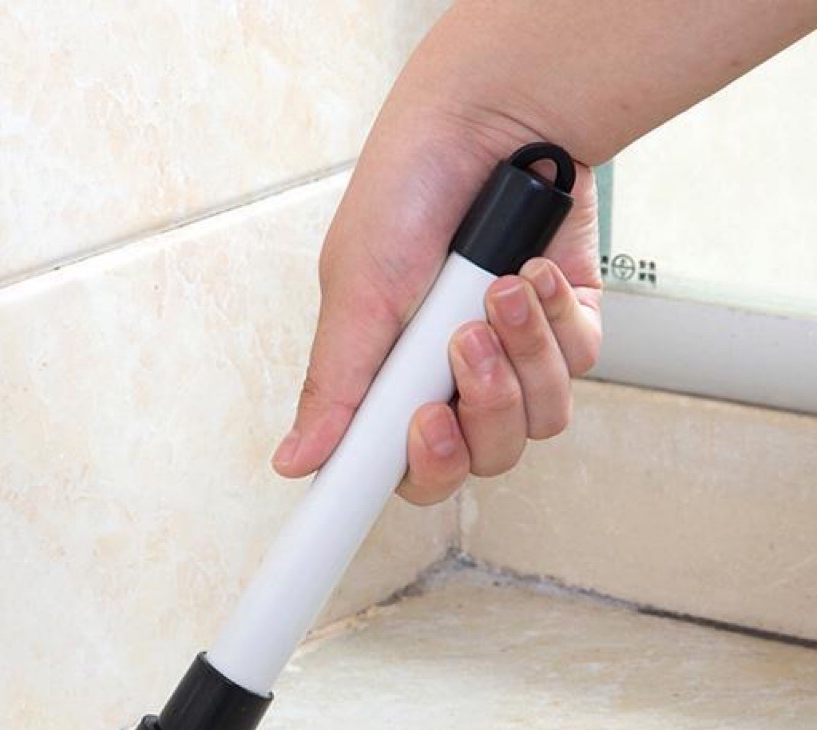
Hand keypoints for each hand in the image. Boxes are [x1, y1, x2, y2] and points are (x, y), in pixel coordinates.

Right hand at [272, 98, 602, 504]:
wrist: (488, 119)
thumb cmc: (406, 193)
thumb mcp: (356, 293)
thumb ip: (334, 388)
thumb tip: (294, 460)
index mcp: (393, 386)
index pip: (411, 470)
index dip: (426, 465)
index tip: (423, 429)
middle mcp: (453, 382)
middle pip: (483, 457)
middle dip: (481, 405)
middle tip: (462, 343)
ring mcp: (514, 359)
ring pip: (538, 418)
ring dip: (521, 355)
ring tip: (499, 291)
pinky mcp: (566, 328)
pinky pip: (575, 363)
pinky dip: (554, 317)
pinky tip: (531, 270)